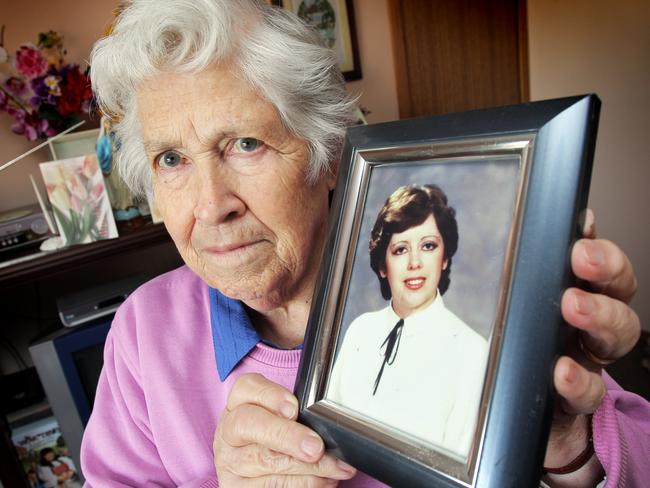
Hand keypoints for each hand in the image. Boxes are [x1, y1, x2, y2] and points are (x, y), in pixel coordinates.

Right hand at [214, 373, 356, 486]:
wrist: (258, 473)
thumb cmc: (276, 437)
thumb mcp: (282, 417)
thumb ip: (297, 412)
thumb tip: (326, 417)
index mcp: (239, 403)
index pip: (247, 388)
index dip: (271, 396)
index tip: (295, 408)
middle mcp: (229, 431)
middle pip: (250, 425)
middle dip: (287, 436)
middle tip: (316, 447)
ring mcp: (230, 462)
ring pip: (265, 461)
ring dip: (307, 468)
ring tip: (335, 468)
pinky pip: (270, 487)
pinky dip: (303, 485)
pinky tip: (324, 481)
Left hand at [544, 210, 639, 484]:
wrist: (529, 420)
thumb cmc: (522, 354)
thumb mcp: (518, 312)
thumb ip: (522, 279)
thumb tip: (509, 233)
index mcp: (578, 299)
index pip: (601, 267)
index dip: (599, 243)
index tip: (586, 223)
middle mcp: (590, 328)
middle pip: (617, 294)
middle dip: (606, 270)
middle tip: (582, 258)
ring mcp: (588, 363)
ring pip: (615, 337)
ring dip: (599, 317)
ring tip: (574, 308)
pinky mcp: (578, 400)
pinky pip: (588, 391)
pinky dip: (578, 380)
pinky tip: (563, 372)